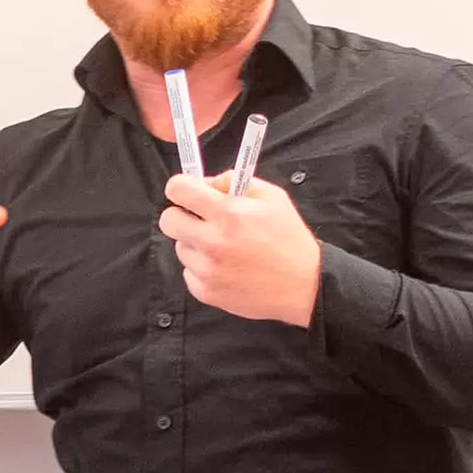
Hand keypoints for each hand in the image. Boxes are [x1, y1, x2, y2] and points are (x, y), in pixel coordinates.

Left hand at [158, 173, 321, 325]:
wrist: (304, 286)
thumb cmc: (290, 240)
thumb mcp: (272, 197)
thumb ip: (235, 181)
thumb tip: (207, 182)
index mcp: (228, 213)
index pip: (178, 190)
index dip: (180, 186)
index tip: (188, 191)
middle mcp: (213, 241)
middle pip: (168, 220)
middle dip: (182, 214)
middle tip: (201, 218)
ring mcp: (207, 270)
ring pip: (180, 247)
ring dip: (195, 243)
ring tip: (224, 247)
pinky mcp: (206, 292)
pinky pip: (189, 271)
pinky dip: (202, 267)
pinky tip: (226, 266)